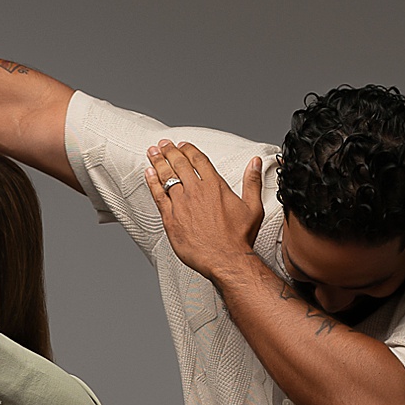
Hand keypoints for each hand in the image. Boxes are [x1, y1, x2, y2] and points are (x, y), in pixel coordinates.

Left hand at [145, 140, 263, 279]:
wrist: (225, 259)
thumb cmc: (239, 237)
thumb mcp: (253, 207)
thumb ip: (252, 182)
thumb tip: (255, 163)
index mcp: (215, 185)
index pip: (198, 160)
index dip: (188, 150)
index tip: (182, 145)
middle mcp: (196, 191)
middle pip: (179, 164)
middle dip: (170, 151)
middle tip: (163, 145)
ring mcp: (182, 204)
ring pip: (166, 177)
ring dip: (158, 162)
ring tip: (152, 152)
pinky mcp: (171, 218)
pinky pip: (158, 196)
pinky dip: (152, 182)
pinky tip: (148, 173)